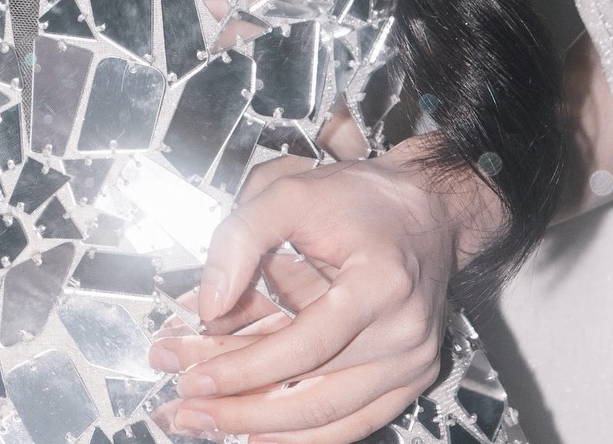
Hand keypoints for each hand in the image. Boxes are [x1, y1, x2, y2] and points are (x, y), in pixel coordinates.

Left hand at [148, 144, 503, 443]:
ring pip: (329, 418)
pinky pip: (352, 424)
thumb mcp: (292, 193)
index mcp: (380, 282)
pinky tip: (259, 436)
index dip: (247, 367)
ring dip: (263, 429)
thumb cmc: (363, 199)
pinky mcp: (407, 380)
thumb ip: (242, 237)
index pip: (307, 343)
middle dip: (242, 409)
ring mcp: (410, 363)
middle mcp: (403, 332)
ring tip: (210, 424)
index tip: (197, 377)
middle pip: (315, 392)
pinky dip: (303, 436)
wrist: (424, 209)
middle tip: (188, 410)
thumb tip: (208, 302)